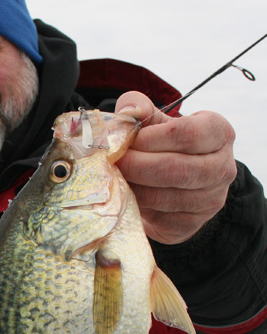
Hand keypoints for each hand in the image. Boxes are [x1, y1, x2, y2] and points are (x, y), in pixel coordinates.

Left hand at [114, 91, 236, 243]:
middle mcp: (222, 168)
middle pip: (176, 168)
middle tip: (111, 162)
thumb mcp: (156, 120)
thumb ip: (140, 109)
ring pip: (165, 197)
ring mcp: (210, 200)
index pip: (186, 134)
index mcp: (219, 133)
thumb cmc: (164, 143)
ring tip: (113, 178)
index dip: (150, 138)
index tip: (123, 140)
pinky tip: (124, 195)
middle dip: (136, 165)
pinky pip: (158, 218)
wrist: (178, 182)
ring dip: (133, 188)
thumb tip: (126, 114)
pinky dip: (136, 207)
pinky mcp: (191, 224)